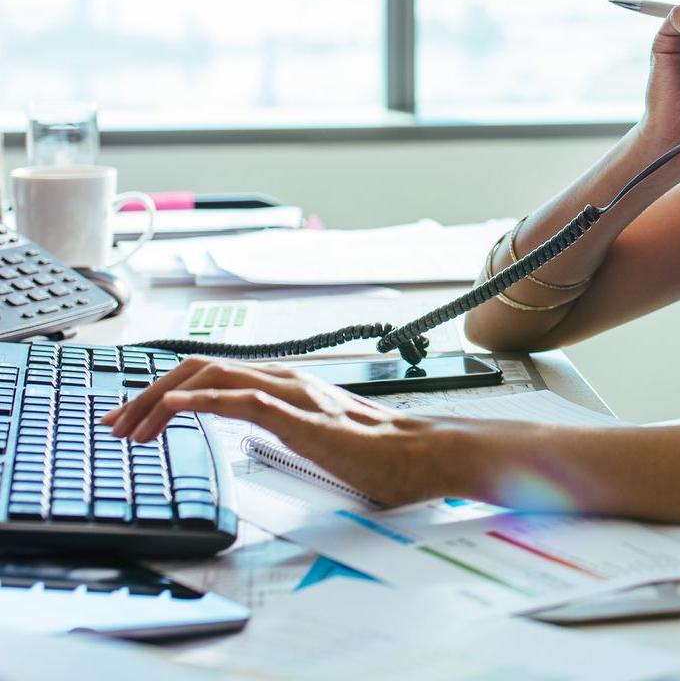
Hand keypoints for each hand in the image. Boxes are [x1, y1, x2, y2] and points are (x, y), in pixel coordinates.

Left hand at [100, 357, 443, 506]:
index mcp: (285, 384)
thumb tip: (253, 436)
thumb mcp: (313, 436)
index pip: (212, 374)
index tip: (131, 417)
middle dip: (149, 393)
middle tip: (115, 423)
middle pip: (202, 369)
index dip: (165, 390)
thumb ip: (284, 427)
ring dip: (163, 399)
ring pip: (215, 377)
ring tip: (131, 424)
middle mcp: (284, 380)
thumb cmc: (377, 451)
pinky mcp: (301, 418)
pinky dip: (204, 400)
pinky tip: (176, 408)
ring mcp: (293, 394)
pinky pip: (245, 401)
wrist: (420, 454)